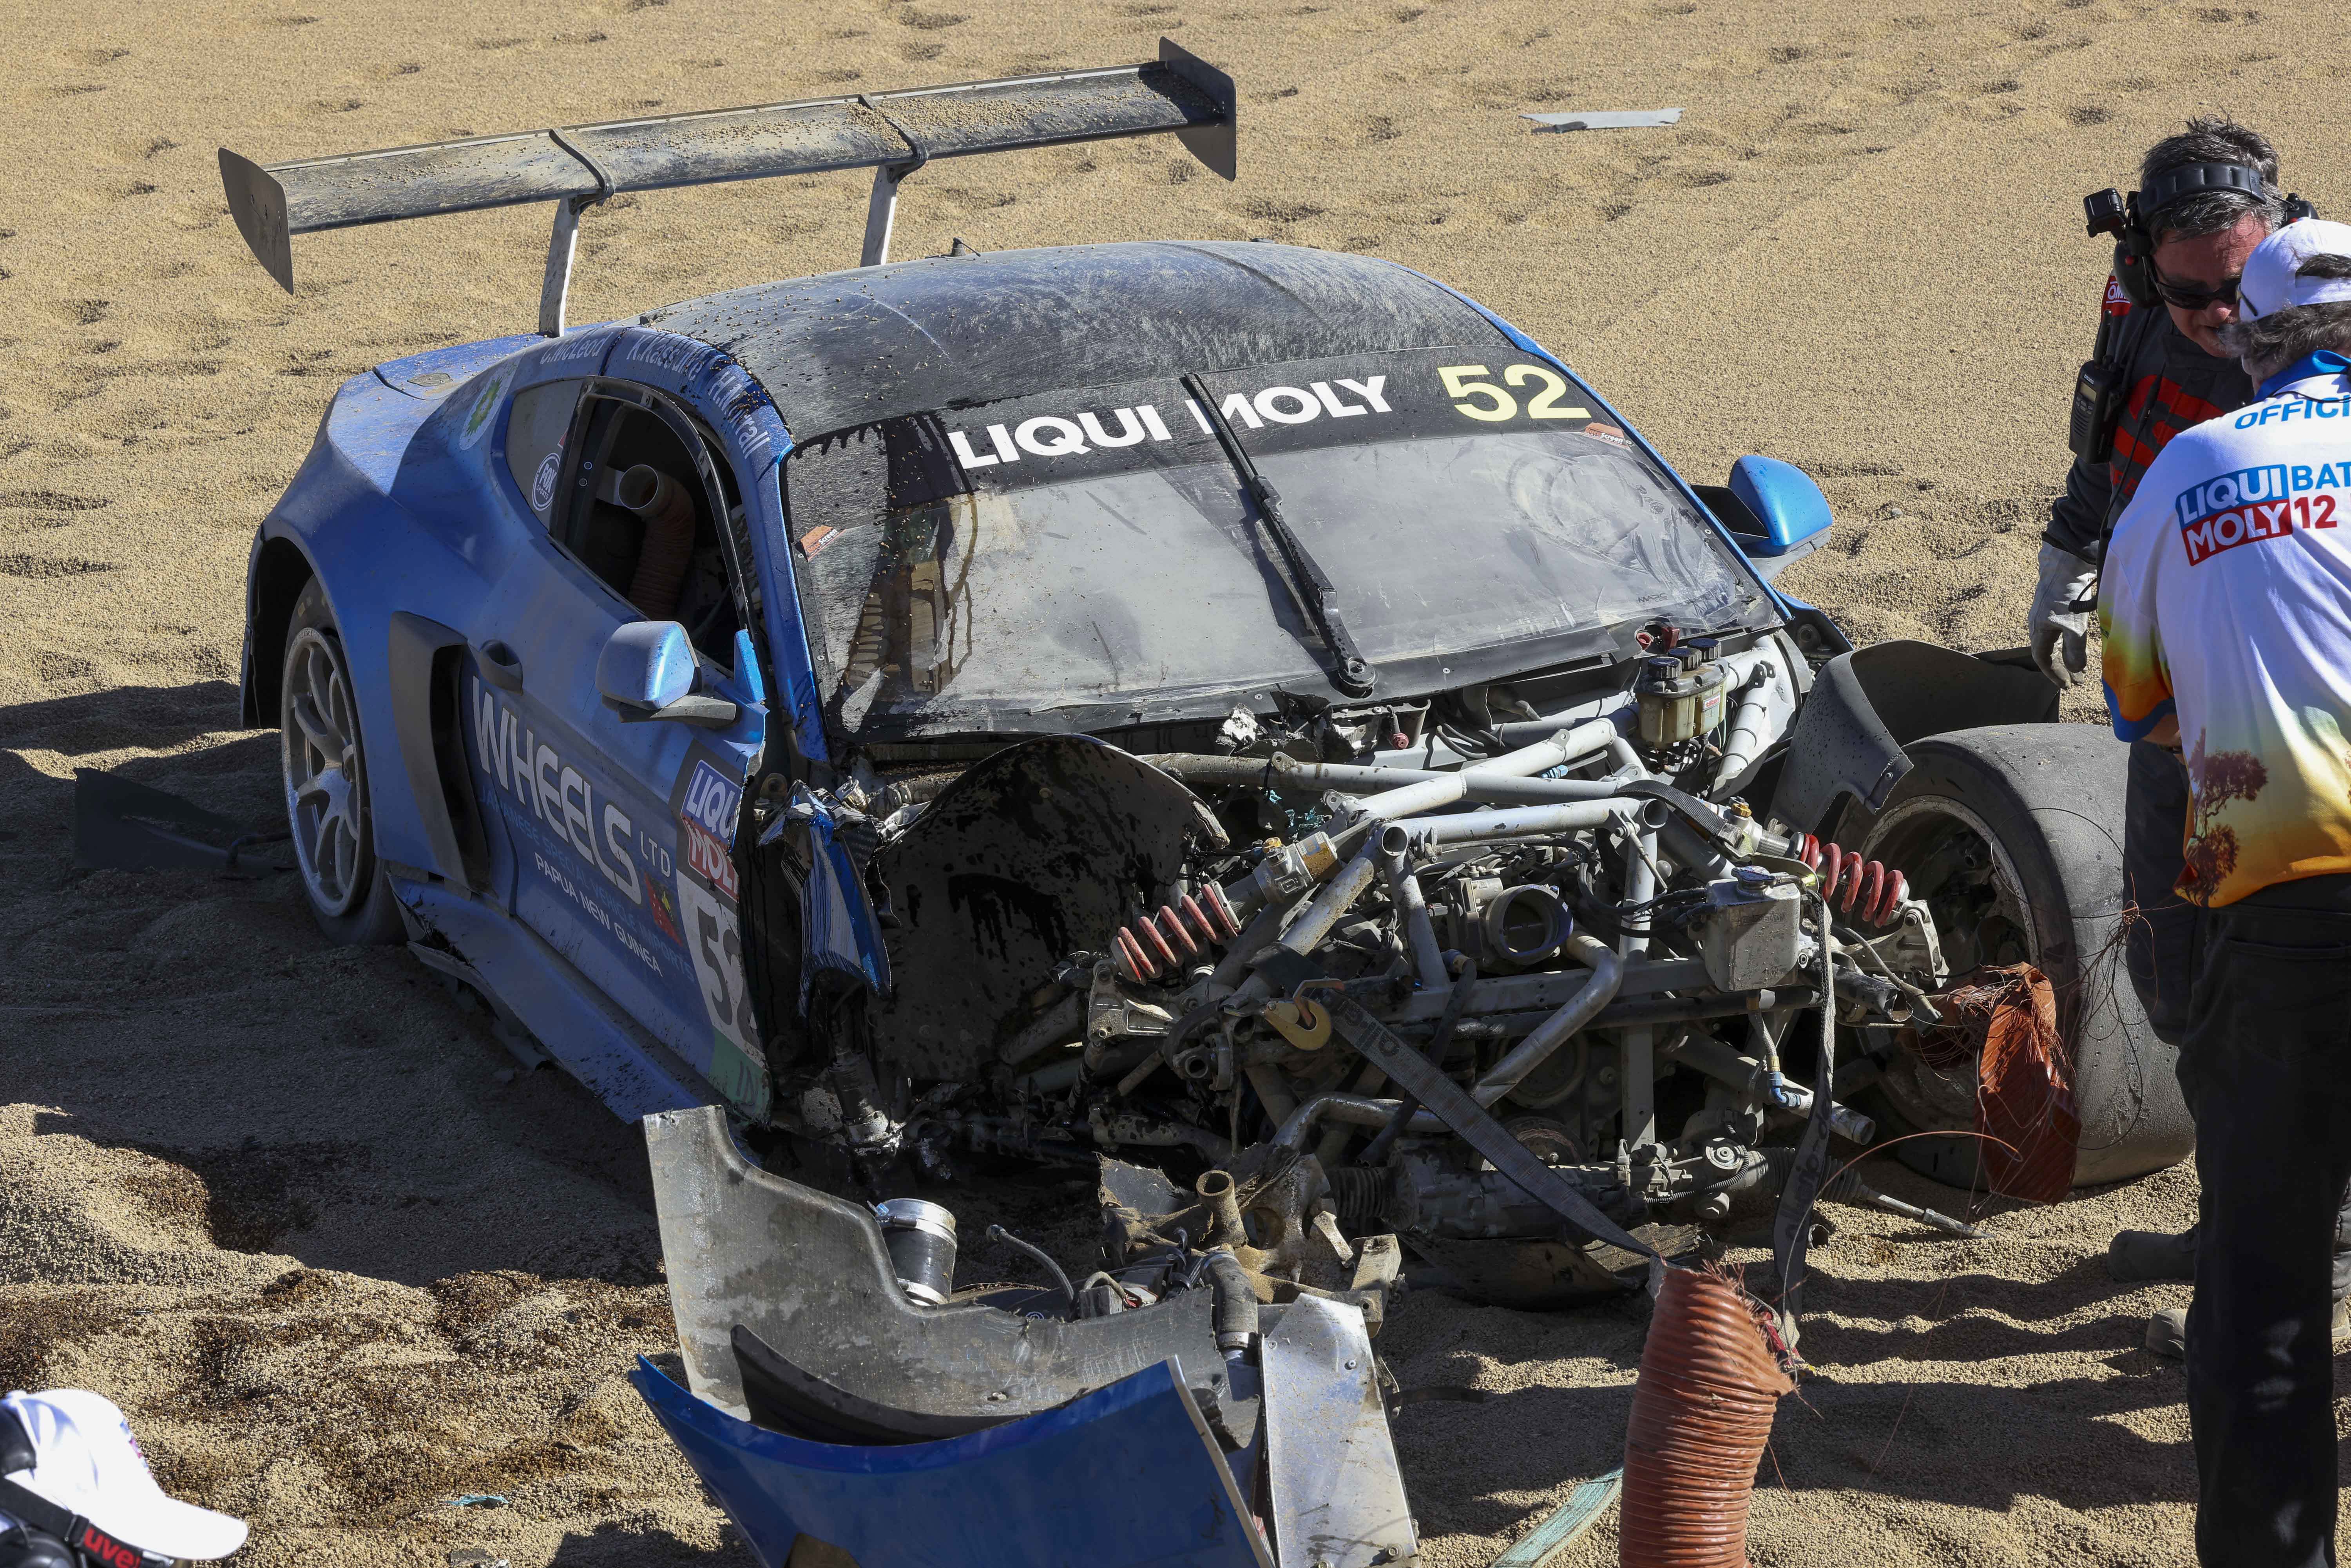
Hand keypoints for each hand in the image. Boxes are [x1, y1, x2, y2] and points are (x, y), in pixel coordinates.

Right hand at [2029, 543, 2097, 688]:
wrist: (2066, 564)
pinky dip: (2067, 641)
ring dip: (2065, 654)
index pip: (2042, 659)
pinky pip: (2058, 630)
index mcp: (2038, 631)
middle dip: (2061, 667)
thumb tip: (2076, 670)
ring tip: (2078, 664)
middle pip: (2047, 652)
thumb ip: (2074, 651)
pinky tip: (2078, 641)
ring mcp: (2045, 614)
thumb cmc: (2067, 596)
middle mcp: (2038, 624)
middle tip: (2076, 679)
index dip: (2055, 674)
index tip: (2068, 685)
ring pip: (2053, 641)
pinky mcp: (2054, 605)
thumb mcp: (2073, 627)